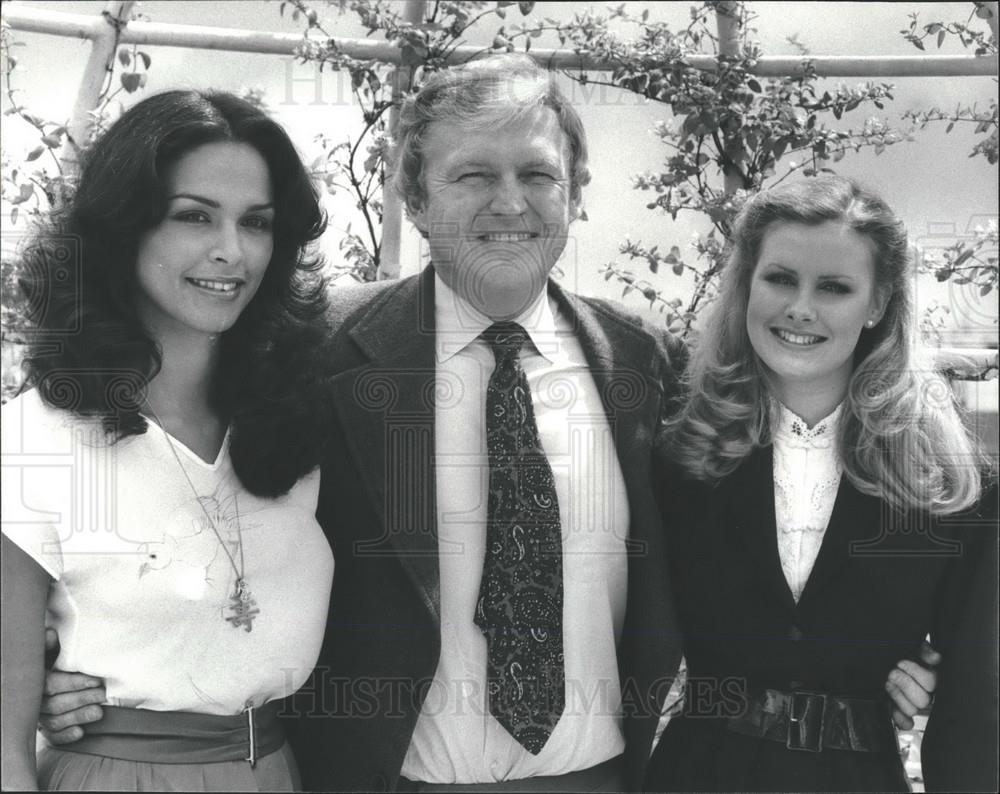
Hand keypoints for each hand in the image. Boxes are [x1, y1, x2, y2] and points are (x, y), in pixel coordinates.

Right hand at [38, 629, 105, 744]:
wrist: (44, 682)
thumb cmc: (51, 665)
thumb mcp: (50, 654)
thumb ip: (50, 647)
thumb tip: (50, 634)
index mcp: (35, 681)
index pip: (51, 684)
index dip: (73, 683)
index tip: (95, 681)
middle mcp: (32, 701)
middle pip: (54, 705)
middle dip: (81, 699)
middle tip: (102, 695)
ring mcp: (37, 717)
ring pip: (54, 721)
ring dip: (78, 717)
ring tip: (99, 712)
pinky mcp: (43, 730)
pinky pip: (51, 737)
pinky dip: (65, 736)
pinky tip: (80, 733)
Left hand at [886, 640, 940, 729]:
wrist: (889, 662)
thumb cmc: (905, 655)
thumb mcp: (914, 647)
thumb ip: (924, 650)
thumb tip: (934, 657)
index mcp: (933, 679)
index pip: (931, 682)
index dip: (915, 672)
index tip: (900, 662)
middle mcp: (926, 694)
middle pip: (922, 699)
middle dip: (904, 684)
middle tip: (892, 673)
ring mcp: (915, 705)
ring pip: (912, 710)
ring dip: (897, 696)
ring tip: (887, 683)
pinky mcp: (903, 713)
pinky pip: (906, 723)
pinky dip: (898, 717)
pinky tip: (891, 705)